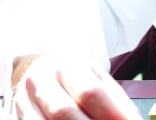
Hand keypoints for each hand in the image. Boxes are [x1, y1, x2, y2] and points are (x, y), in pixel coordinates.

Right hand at [12, 54, 141, 118]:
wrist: (42, 68)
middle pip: (64, 112)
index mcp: (69, 65)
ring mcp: (25, 99)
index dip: (110, 113)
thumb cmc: (76, 76)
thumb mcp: (97, 78)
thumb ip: (115, 100)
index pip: (90, 92)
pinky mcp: (18, 114)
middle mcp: (43, 79)